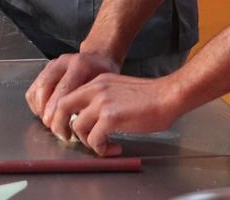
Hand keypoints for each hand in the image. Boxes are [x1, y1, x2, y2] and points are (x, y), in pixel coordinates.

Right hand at [26, 51, 119, 128]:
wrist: (98, 58)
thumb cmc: (102, 75)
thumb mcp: (104, 85)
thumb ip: (91, 101)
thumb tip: (80, 126)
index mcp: (80, 65)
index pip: (63, 89)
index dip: (59, 112)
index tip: (62, 129)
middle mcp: (63, 62)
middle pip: (46, 89)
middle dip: (48, 113)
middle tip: (55, 129)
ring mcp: (52, 65)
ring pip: (37, 90)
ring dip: (41, 110)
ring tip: (51, 122)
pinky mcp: (44, 70)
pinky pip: (33, 90)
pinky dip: (36, 105)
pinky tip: (46, 114)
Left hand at [55, 74, 183, 155]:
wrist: (168, 96)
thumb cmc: (151, 96)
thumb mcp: (120, 89)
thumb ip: (103, 99)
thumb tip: (92, 119)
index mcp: (98, 81)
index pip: (69, 95)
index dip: (64, 114)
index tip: (71, 127)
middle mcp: (96, 89)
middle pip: (62, 107)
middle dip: (61, 126)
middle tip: (68, 138)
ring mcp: (102, 102)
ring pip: (77, 126)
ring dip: (88, 142)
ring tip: (104, 146)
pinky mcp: (110, 117)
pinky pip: (94, 139)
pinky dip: (101, 149)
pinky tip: (114, 148)